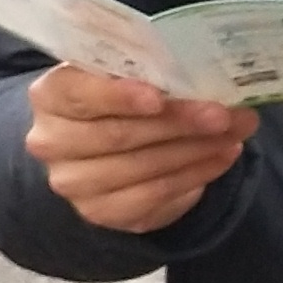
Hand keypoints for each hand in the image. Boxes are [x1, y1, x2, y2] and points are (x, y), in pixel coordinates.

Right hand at [23, 61, 256, 233]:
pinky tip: (221, 157)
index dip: (117, 96)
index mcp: (49, 96)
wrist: (98, 148)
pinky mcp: (100, 212)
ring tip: (233, 133)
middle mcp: (51, 141)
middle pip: (117, 135)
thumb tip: (205, 72)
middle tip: (223, 114)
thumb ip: (146, 71)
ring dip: (195, 150)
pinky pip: (153, 196)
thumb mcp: (120, 74)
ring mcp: (72, 182)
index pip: (78, 95)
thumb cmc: (115, 98)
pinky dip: (194, 175)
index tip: (158, 97)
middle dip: (178, 123)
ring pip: (140, 168)